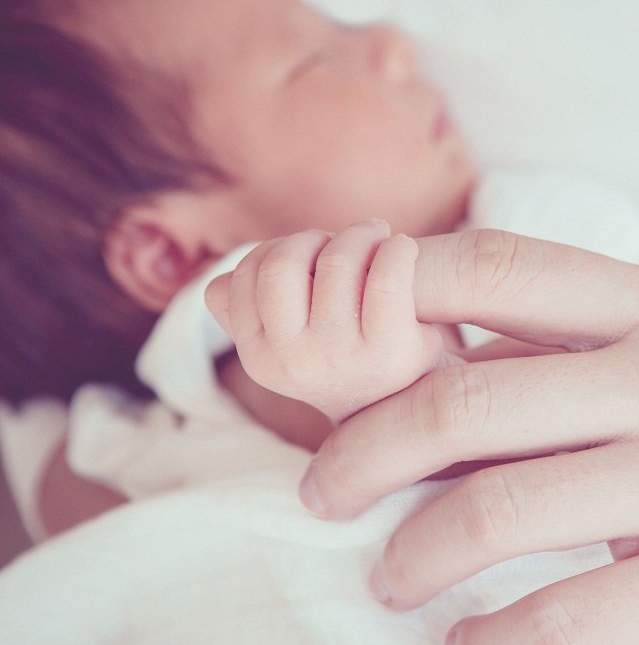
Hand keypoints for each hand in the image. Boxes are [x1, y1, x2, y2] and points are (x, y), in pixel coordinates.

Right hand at [204, 220, 445, 422]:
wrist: (417, 407)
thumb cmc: (355, 362)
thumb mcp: (295, 347)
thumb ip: (251, 316)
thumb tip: (216, 287)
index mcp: (259, 357)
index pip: (246, 275)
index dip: (280, 249)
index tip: (313, 253)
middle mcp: (289, 362)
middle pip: (282, 264)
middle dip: (315, 239)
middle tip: (348, 242)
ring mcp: (337, 357)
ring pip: (335, 261)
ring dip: (361, 236)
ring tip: (379, 240)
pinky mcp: (387, 350)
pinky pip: (386, 277)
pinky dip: (397, 250)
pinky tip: (403, 250)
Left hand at [297, 229, 638, 644]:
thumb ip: (589, 351)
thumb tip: (441, 368)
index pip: (490, 267)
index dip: (386, 298)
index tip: (331, 353)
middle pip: (463, 399)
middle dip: (361, 454)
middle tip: (322, 493)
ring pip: (498, 512)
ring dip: (412, 557)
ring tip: (390, 581)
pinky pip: (569, 616)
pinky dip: (495, 642)